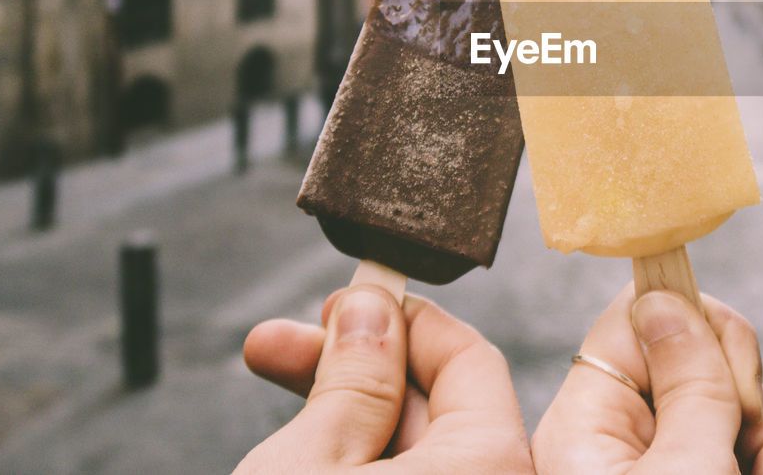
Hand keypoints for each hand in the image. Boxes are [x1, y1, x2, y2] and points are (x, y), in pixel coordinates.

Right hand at [236, 285, 531, 472]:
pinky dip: (359, 465)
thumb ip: (351, 381)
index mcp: (490, 464)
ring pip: (417, 456)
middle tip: (286, 343)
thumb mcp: (308, 465)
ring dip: (347, 418)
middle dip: (358, 368)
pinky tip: (300, 447)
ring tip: (273, 377)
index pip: (469, 359)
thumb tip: (370, 313)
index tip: (345, 304)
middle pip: (439, 408)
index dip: (401, 320)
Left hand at [532, 284, 762, 473]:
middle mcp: (615, 435)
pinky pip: (742, 444)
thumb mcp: (688, 472)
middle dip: (747, 397)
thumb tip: (663, 295)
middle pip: (696, 357)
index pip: (637, 315)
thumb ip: (691, 383)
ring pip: (731, 405)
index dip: (697, 323)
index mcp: (587, 422)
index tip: (737, 363)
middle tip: (757, 450)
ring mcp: (654, 461)